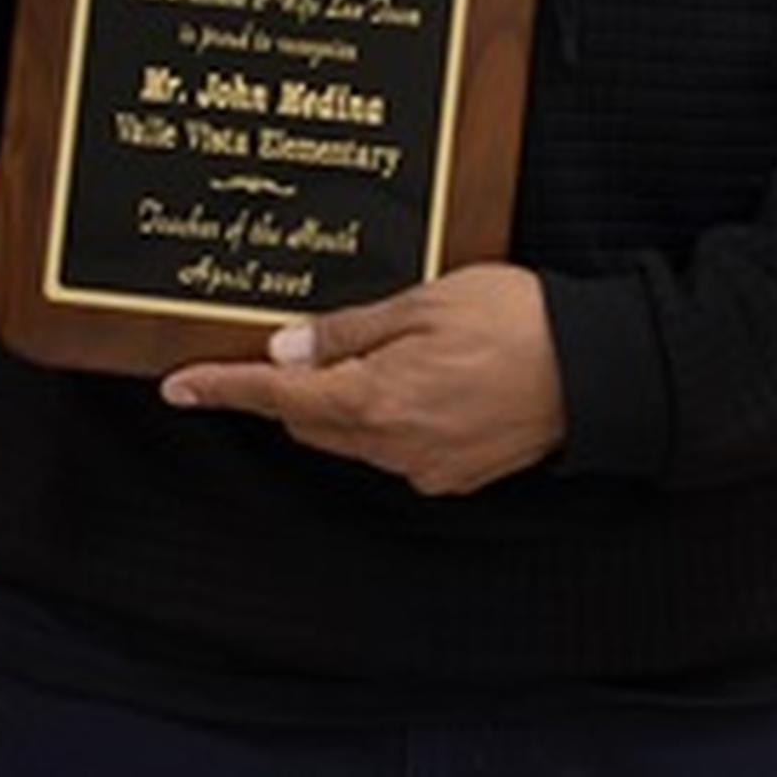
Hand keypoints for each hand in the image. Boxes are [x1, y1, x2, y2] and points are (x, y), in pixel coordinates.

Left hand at [158, 264, 564, 496]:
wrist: (598, 373)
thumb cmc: (518, 322)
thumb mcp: (425, 301)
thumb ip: (350, 329)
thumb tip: (287, 348)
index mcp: (376, 398)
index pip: (278, 397)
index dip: (222, 389)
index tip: (178, 386)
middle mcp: (392, 445)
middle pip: (309, 422)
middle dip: (289, 388)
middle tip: (286, 347)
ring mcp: (424, 467)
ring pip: (351, 437)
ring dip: (341, 401)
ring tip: (373, 350)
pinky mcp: (453, 475)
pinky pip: (394, 449)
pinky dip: (385, 418)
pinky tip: (417, 381)